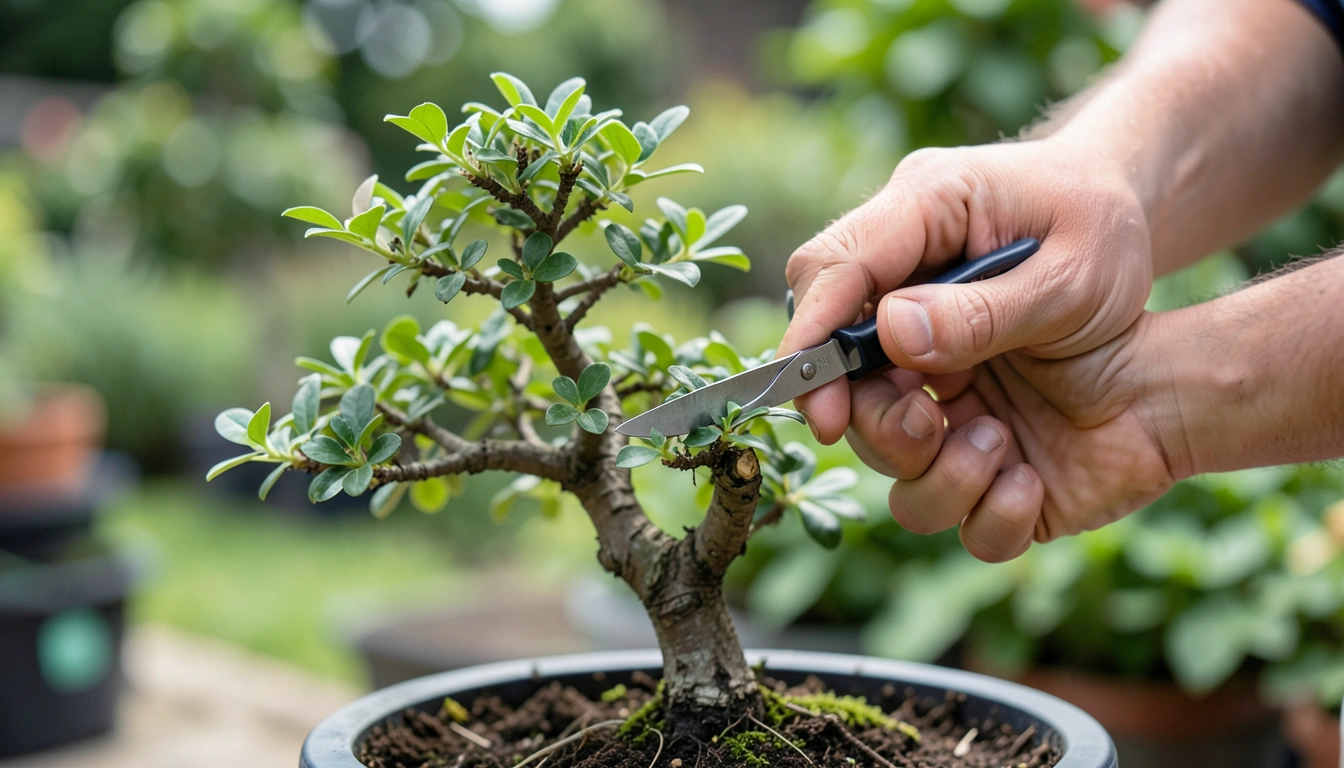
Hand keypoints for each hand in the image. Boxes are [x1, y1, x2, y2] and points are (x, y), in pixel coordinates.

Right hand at [780, 138, 1163, 559]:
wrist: (1125, 222)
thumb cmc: (1105, 229)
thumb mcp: (1075, 274)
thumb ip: (987, 310)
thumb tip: (891, 334)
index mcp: (928, 201)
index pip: (834, 264)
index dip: (811, 335)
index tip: (820, 404)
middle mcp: (900, 248)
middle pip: (828, 322)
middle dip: (847, 391)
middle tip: (917, 427)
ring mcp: (907, 294)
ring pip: (855, 365)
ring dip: (888, 416)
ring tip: (964, 431)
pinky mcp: (922, 334)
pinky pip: (890, 385)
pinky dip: (916, 426)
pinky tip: (969, 435)